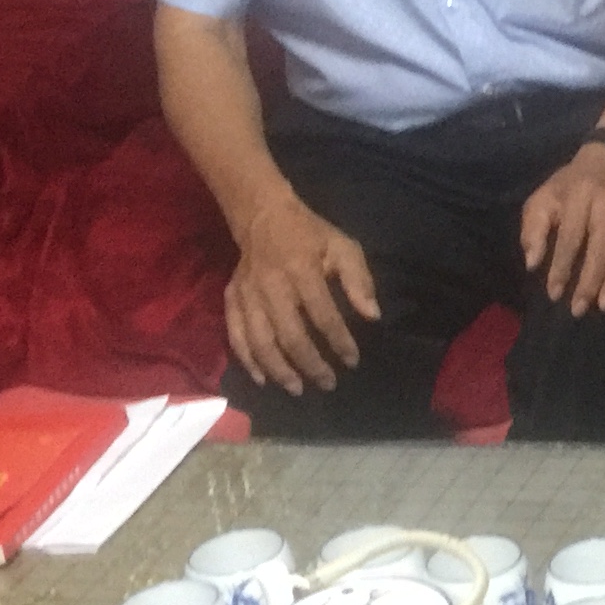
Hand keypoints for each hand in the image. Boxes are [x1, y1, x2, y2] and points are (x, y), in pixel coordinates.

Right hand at [227, 193, 379, 395]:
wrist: (262, 215)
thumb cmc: (309, 234)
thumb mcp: (343, 246)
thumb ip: (359, 280)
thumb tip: (372, 315)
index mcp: (302, 271)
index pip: (323, 315)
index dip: (339, 341)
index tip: (352, 361)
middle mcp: (272, 287)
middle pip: (290, 335)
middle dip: (310, 364)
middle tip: (328, 384)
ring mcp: (247, 295)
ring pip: (260, 341)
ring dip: (279, 369)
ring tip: (297, 389)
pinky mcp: (231, 299)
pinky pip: (235, 336)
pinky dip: (247, 360)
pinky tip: (262, 378)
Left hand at [520, 141, 604, 315]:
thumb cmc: (570, 185)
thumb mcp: (543, 198)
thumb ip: (534, 229)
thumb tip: (532, 263)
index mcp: (579, 197)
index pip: (571, 238)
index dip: (561, 267)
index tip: (553, 293)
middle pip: (602, 248)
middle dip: (590, 282)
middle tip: (578, 309)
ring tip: (604, 305)